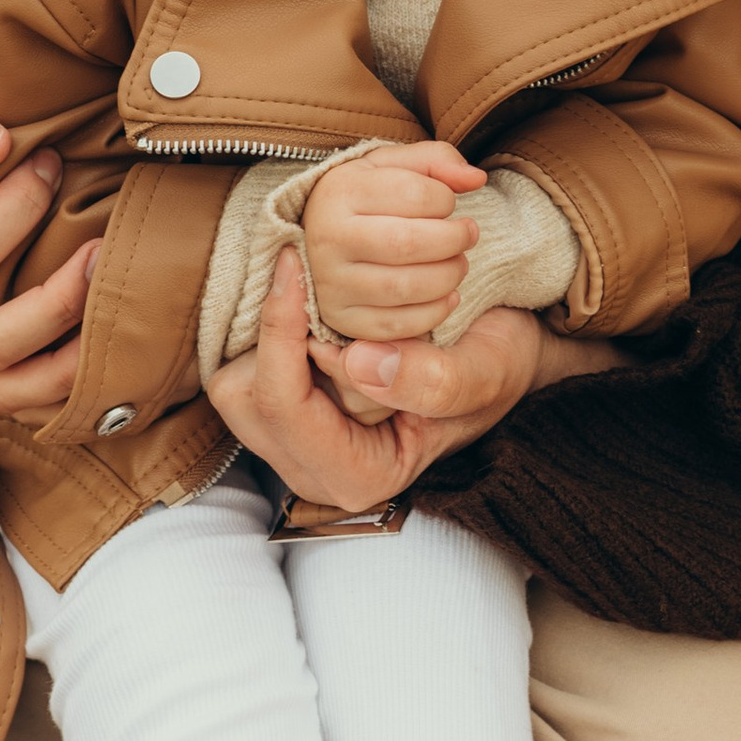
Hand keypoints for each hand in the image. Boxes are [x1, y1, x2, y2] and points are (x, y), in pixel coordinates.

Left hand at [206, 254, 539, 506]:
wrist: (504, 353)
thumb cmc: (500, 366)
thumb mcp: (486, 372)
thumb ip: (432, 379)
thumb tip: (356, 361)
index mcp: (359, 476)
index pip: (285, 409)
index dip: (281, 334)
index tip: (295, 264)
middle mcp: (317, 469)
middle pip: (244, 399)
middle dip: (267, 336)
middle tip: (303, 276)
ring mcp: (299, 443)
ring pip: (236, 383)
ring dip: (263, 332)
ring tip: (304, 287)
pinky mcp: (290, 411)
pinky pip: (247, 369)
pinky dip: (267, 331)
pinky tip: (301, 298)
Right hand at [301, 141, 485, 343]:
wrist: (317, 235)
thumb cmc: (364, 196)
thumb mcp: (393, 165)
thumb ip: (437, 160)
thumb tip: (476, 179)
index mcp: (339, 192)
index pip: (414, 194)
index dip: (446, 200)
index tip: (448, 204)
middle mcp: (328, 238)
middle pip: (408, 244)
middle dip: (453, 241)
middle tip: (467, 235)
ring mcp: (331, 283)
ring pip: (405, 288)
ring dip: (448, 276)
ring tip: (458, 263)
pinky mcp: (341, 319)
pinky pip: (397, 326)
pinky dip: (434, 312)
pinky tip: (447, 294)